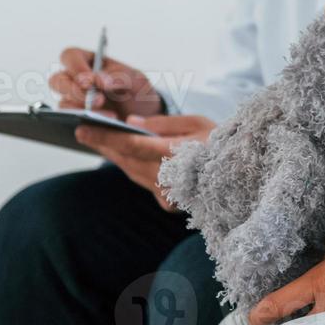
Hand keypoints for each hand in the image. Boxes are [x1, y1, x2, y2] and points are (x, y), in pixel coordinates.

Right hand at [50, 48, 160, 120]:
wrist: (144, 118)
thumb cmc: (137, 93)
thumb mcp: (137, 80)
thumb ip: (121, 76)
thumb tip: (101, 81)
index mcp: (89, 62)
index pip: (71, 56)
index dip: (75, 67)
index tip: (90, 80)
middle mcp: (76, 81)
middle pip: (58, 80)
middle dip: (75, 91)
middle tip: (99, 100)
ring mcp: (73, 102)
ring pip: (63, 103)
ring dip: (83, 109)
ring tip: (110, 115)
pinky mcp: (76, 120)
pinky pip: (71, 122)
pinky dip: (86, 123)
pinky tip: (103, 125)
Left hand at [75, 114, 214, 209]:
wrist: (242, 175)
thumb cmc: (224, 143)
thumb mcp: (198, 123)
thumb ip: (163, 123)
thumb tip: (132, 123)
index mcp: (175, 155)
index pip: (131, 145)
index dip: (105, 137)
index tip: (82, 128)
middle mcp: (167, 177)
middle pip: (125, 160)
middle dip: (103, 145)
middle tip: (84, 131)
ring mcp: (166, 193)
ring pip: (130, 172)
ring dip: (114, 156)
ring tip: (98, 141)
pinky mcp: (167, 202)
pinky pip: (141, 181)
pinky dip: (130, 168)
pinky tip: (122, 156)